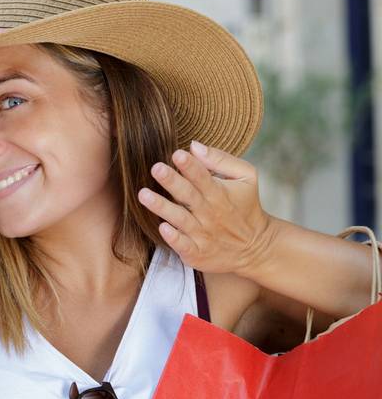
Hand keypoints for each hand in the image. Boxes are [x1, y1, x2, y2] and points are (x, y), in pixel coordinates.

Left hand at [136, 141, 274, 277]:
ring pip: (180, 219)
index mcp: (219, 193)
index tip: (177, 154)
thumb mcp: (246, 178)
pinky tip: (162, 228)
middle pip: (188, 195)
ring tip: (144, 195)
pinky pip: (184, 245)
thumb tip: (193, 145)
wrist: (255, 247)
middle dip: (172, 181)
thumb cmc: (245, 205)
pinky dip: (174, 238)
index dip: (190, 166)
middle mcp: (210, 213)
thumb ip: (222, 160)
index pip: (203, 177)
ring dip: (162, 207)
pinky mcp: (196, 253)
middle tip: (156, 168)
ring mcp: (203, 234)